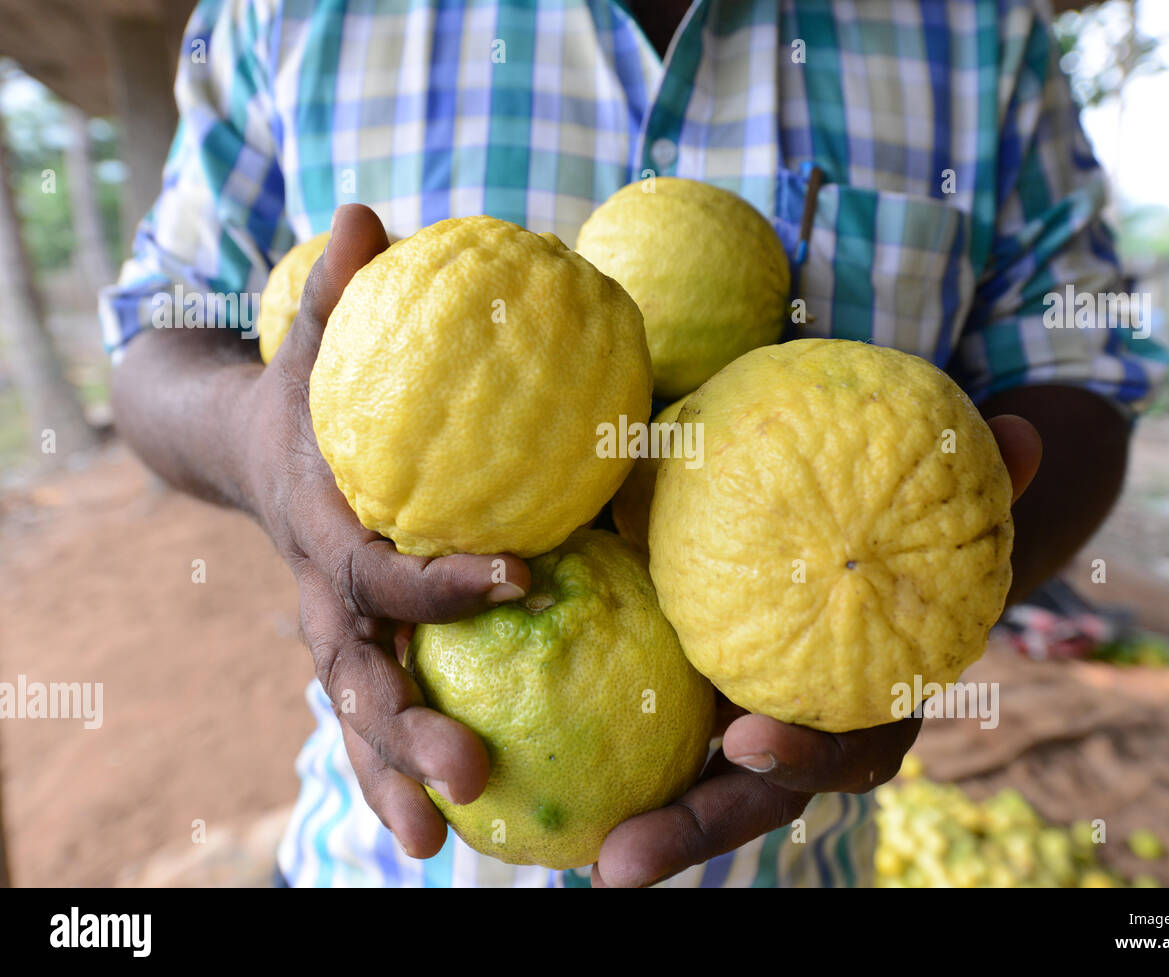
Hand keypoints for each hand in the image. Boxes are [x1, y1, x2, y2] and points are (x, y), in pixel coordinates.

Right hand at [239, 204, 530, 855]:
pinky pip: (381, 718)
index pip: (387, 567)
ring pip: (363, 721)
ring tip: (440, 847)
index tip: (520, 577)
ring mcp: (338, 639)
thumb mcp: (311, 346)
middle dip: (407, 729)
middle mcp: (327, 602)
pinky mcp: (360, 656)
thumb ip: (337, 294)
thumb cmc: (305, 398)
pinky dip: (403, 771)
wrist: (250, 454)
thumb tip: (365, 212)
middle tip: (469, 777)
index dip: (446, 575)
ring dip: (397, 780)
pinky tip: (455, 824)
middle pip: (365, 676)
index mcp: (328, 531)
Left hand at [592, 416, 1041, 886]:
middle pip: (754, 797)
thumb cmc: (907, 534)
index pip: (848, 748)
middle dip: (692, 831)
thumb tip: (1034, 429)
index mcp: (869, 699)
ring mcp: (756, 724)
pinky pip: (656, 735)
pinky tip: (538, 767)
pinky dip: (613, 758)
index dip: (806, 756)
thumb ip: (986, 477)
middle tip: (617, 864)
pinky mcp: (704, 700)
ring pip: (700, 788)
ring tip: (575, 856)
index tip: (746, 740)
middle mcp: (808, 728)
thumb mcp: (942, 504)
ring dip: (644, 827)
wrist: (875, 552)